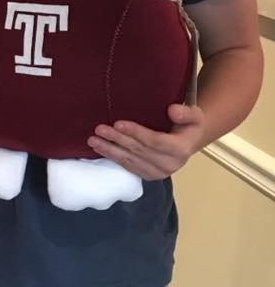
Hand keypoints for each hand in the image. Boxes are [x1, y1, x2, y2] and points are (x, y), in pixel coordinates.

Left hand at [87, 103, 205, 179]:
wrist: (190, 141)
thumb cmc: (190, 125)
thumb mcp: (195, 114)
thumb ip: (185, 112)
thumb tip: (172, 110)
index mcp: (181, 150)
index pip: (154, 141)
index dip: (136, 133)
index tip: (118, 123)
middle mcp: (170, 165)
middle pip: (138, 151)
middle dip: (117, 140)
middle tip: (99, 129)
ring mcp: (158, 173)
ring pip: (130, 161)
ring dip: (110, 151)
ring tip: (93, 141)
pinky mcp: (148, 176)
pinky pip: (128, 167)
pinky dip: (113, 158)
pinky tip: (100, 150)